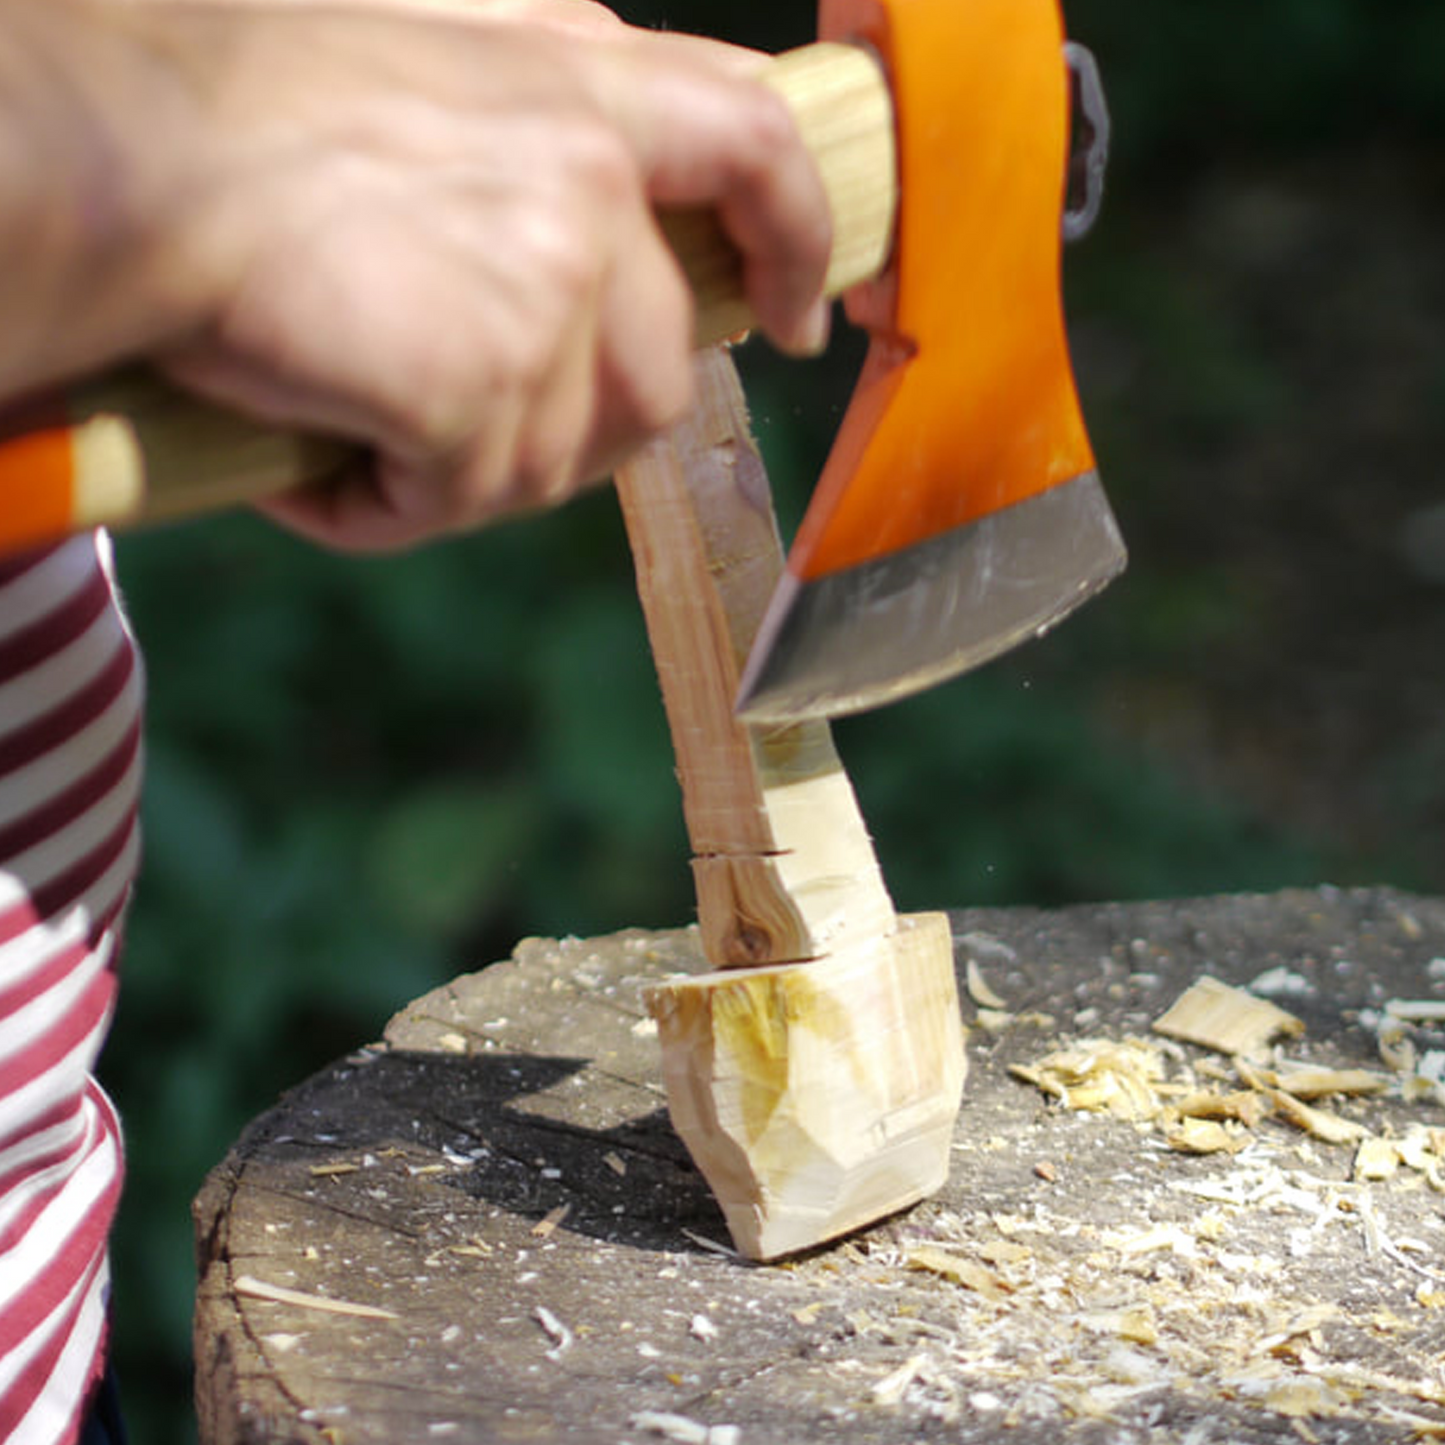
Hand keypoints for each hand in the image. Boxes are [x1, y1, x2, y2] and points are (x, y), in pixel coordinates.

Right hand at [145, 2, 831, 549]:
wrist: (132, 162)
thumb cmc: (242, 107)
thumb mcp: (423, 49)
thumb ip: (538, 105)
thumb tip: (602, 202)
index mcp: (583, 89)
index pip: (759, 152)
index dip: (792, 245)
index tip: (792, 321)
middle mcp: (590, 187)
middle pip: (658, 378)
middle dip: (572, 430)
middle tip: (468, 431)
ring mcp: (545, 292)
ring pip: (562, 457)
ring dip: (470, 472)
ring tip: (363, 432)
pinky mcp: (482, 391)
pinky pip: (462, 501)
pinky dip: (387, 509)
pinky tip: (320, 470)